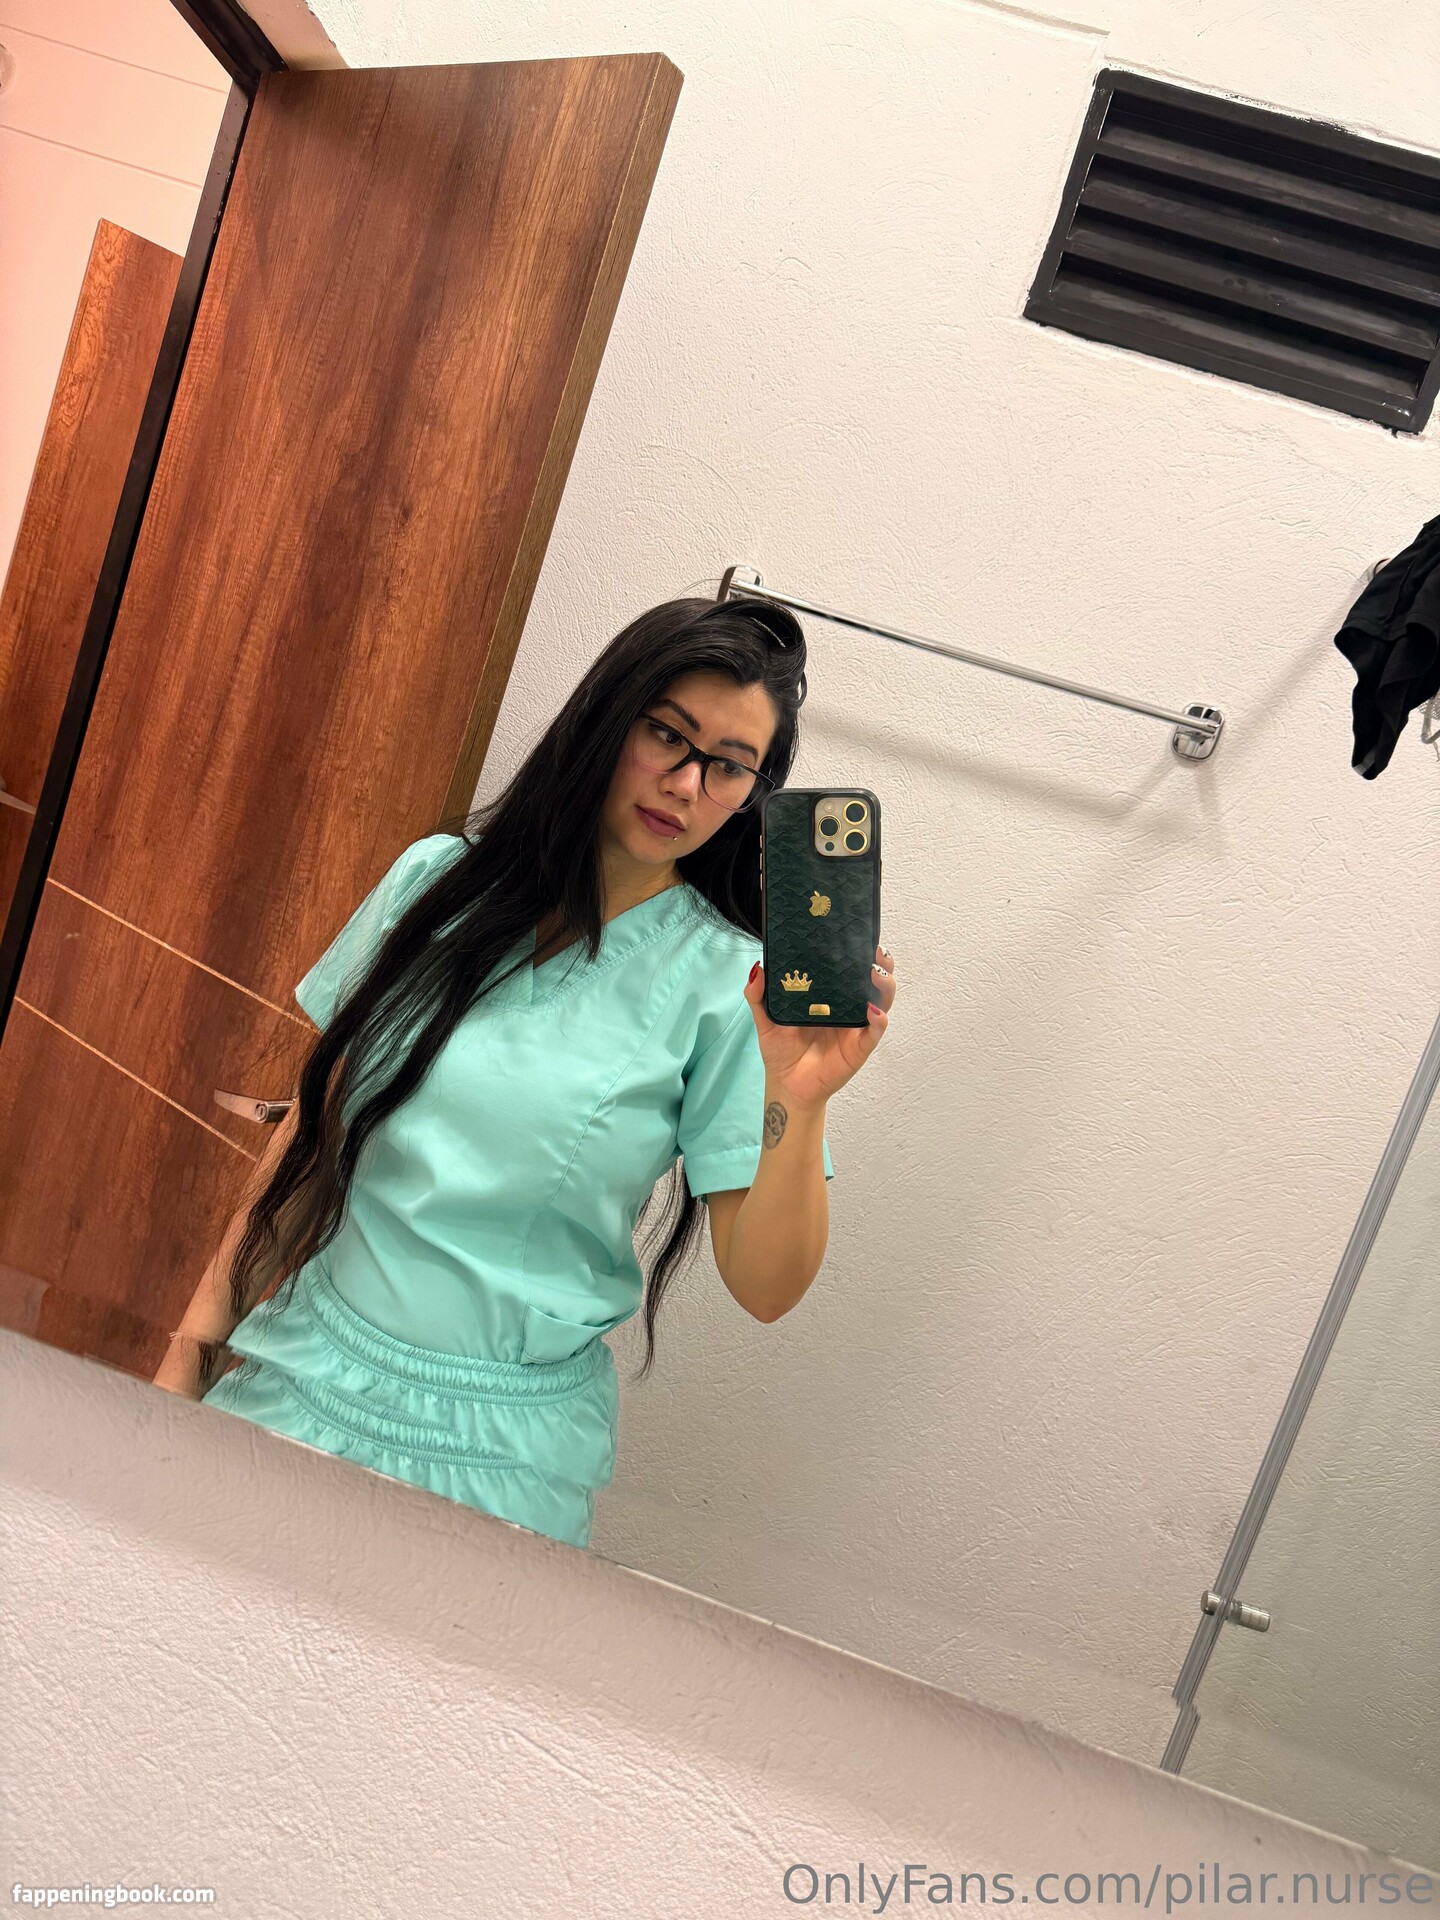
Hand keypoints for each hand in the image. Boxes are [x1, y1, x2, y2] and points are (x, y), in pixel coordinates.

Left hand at [742, 943, 895, 1108]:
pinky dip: (877, 1019)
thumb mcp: (765, 1019)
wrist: (787, 1085)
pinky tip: (871, 1010)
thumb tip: (757, 968)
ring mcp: (857, 1025)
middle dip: (881, 962)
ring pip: (882, 1000)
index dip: (858, 950)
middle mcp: (848, 1006)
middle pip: (873, 979)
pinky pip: (875, 1031)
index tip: (857, 933)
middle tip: (875, 949)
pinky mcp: (860, 1046)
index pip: (849, 968)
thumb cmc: (781, 1050)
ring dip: (884, 984)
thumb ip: (758, 995)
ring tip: (875, 973)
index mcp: (830, 995)